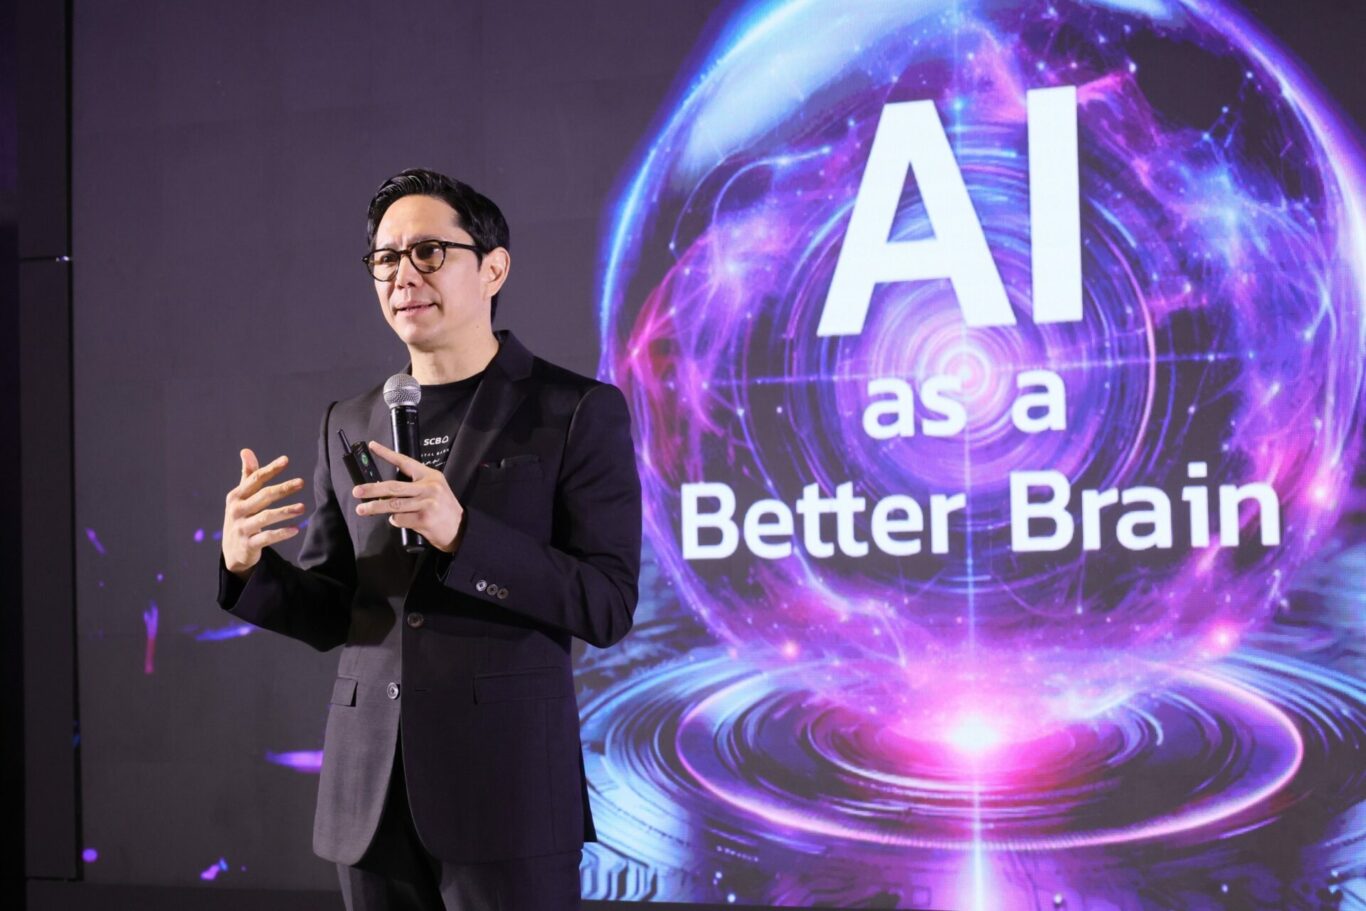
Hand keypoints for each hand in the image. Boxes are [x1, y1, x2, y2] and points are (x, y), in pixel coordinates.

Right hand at [222, 449, 306, 577]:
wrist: (232, 551)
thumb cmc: (241, 517)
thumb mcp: (241, 497)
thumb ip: (247, 476)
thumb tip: (246, 450)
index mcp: (236, 497)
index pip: (255, 479)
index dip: (270, 469)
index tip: (286, 460)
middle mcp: (237, 511)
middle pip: (263, 497)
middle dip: (283, 489)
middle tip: (301, 482)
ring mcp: (242, 528)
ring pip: (266, 517)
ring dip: (285, 512)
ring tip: (302, 507)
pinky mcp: (249, 544)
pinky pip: (267, 537)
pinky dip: (281, 533)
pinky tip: (296, 529)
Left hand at [353, 440, 464, 553]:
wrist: (460, 528)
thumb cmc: (443, 509)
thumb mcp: (434, 490)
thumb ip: (413, 487)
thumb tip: (384, 492)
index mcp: (430, 476)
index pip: (405, 462)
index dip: (388, 454)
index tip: (373, 446)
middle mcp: (429, 487)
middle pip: (394, 487)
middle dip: (372, 489)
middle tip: (357, 490)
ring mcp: (427, 503)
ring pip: (393, 505)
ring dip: (375, 507)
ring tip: (362, 509)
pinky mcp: (424, 519)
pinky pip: (400, 519)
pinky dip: (395, 521)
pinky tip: (398, 520)